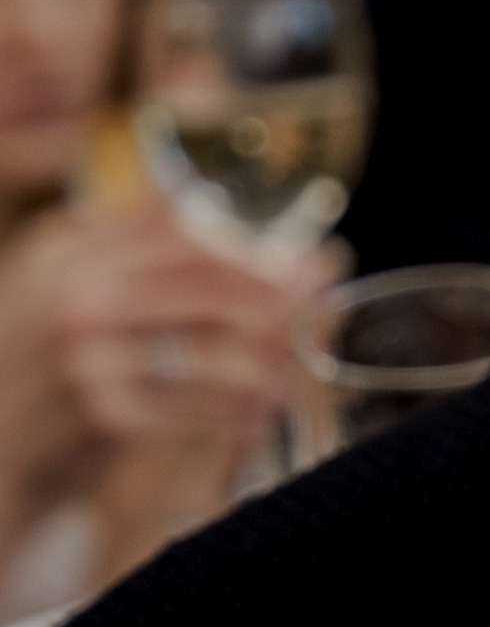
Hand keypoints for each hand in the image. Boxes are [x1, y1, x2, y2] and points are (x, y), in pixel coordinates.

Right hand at [0, 207, 305, 544]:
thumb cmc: (36, 364)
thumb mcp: (59, 285)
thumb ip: (120, 245)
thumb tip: (210, 211)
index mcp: (65, 250)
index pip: (174, 230)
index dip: (243, 245)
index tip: (293, 260)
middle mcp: (75, 296)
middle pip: (202, 286)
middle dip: (270, 298)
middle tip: (315, 306)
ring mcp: (88, 357)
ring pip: (207, 351)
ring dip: (263, 362)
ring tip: (292, 370)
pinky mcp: (104, 416)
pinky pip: (192, 409)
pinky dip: (233, 414)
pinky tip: (259, 416)